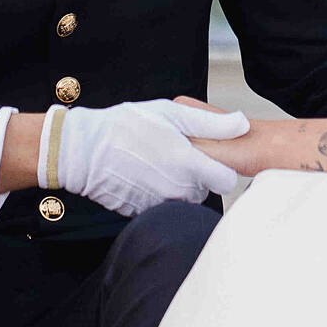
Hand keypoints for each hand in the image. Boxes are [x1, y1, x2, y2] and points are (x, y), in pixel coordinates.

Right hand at [58, 99, 249, 215]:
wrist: (84, 150)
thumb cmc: (125, 126)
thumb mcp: (171, 114)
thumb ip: (212, 123)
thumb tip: (243, 124)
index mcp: (189, 165)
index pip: (227, 181)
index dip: (221, 168)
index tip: (208, 158)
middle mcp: (178, 190)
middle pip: (204, 191)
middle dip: (196, 176)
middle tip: (175, 155)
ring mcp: (159, 204)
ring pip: (183, 200)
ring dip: (177, 186)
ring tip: (156, 163)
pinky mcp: (142, 212)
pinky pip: (161, 207)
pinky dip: (156, 194)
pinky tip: (142, 176)